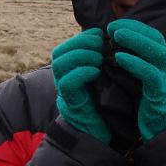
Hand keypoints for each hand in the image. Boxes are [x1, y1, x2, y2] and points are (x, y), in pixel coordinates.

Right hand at [51, 28, 110, 143]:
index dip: (83, 37)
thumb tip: (106, 36)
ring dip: (81, 56)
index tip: (101, 36)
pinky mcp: (70, 101)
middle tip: (100, 45)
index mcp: (68, 69)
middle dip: (81, 44)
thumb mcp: (100, 75)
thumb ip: (98, 58)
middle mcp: (61, 77)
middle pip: (59, 52)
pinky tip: (96, 71)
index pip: (66, 45)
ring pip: (60, 64)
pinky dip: (81, 72)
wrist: (99, 129)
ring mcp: (63, 90)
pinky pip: (68, 82)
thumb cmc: (101, 99)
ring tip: (99, 58)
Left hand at [106, 19, 165, 140]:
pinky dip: (135, 63)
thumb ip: (137, 69)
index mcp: (162, 66)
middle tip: (112, 26)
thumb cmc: (152, 109)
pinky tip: (119, 57)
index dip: (136, 28)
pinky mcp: (161, 93)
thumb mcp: (144, 84)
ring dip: (135, 40)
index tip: (116, 25)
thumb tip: (117, 54)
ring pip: (155, 52)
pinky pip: (149, 74)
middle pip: (156, 40)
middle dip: (135, 29)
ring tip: (116, 35)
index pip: (153, 38)